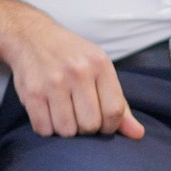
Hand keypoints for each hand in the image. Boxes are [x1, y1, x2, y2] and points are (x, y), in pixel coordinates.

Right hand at [4, 17, 145, 139]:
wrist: (32, 36)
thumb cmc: (71, 55)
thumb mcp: (99, 69)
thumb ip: (119, 103)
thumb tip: (138, 134)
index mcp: (99, 64)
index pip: (114, 111)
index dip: (110, 126)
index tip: (102, 123)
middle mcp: (78, 71)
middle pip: (90, 125)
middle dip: (86, 129)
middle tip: (79, 116)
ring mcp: (53, 82)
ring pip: (67, 131)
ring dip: (65, 129)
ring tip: (63, 113)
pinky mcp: (32, 92)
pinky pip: (44, 129)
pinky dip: (46, 128)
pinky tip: (47, 112)